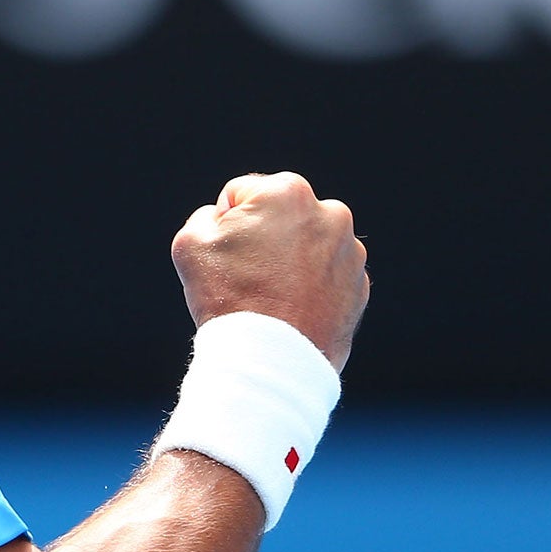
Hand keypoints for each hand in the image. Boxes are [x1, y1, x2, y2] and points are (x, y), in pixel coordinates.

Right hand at [170, 171, 369, 370]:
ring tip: (269, 296)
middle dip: (263, 239)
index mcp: (289, 192)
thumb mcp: (191, 242)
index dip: (224, 224)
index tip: (226, 255)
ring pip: (305, 247)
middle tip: (247, 275)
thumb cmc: (227, 297)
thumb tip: (223, 220)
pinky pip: (325, 277)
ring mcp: (350, 253)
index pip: (242, 195)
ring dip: (288, 263)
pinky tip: (290, 310)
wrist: (270, 359)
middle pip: (280, 218)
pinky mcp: (359, 287)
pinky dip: (308, 288)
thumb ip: (206, 216)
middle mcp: (330, 214)